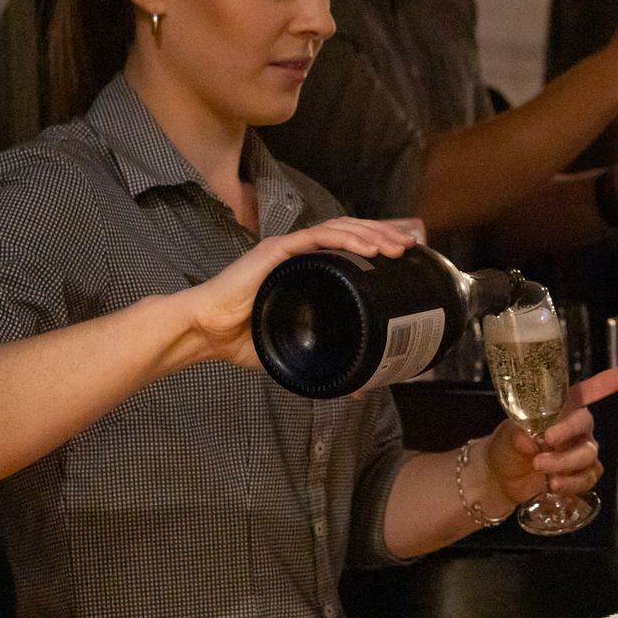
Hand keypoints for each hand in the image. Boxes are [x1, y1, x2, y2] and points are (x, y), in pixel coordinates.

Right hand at [178, 218, 416, 369]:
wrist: (205, 332)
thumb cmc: (243, 339)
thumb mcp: (295, 349)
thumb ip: (326, 362)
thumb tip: (360, 388)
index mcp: (306, 268)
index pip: (348, 247)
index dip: (378, 245)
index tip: (405, 256)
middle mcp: (300, 252)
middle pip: (351, 232)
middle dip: (384, 235)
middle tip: (412, 246)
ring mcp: (289, 249)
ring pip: (340, 229)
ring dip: (373, 234)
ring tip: (399, 245)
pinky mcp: (277, 251)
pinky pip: (318, 238)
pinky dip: (347, 240)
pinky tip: (369, 248)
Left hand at [483, 360, 617, 504]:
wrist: (500, 478)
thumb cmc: (505, 445)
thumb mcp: (505, 434)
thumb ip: (516, 433)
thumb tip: (527, 439)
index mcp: (562, 405)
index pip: (596, 387)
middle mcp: (576, 425)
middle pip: (586, 423)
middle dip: (567, 432)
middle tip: (546, 441)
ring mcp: (581, 450)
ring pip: (587, 454)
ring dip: (564, 463)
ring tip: (539, 467)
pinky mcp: (580, 475)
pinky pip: (588, 477)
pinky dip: (571, 483)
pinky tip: (552, 486)